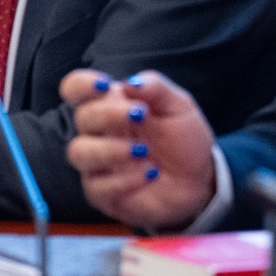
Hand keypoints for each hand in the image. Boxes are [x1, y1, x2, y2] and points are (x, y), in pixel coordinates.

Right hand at [61, 68, 217, 228]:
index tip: (104, 86)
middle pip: (81, 118)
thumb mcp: (178, 106)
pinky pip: (98, 186)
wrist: (198, 180)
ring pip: (79, 152)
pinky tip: (149, 174)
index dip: (81, 85)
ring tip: (143, 152)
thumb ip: (155, 88)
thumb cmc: (181, 138)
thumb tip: (130, 82)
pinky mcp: (102, 193)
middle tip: (139, 115)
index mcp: (110, 104)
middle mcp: (97, 132)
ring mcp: (97, 163)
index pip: (76, 88)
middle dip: (108, 115)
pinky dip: (124, 180)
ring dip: (109, 150)